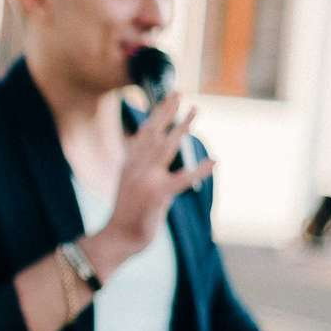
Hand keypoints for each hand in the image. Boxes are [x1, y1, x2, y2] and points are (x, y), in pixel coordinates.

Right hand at [90, 92, 214, 272]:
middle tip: (178, 92)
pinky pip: (182, 179)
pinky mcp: (158, 195)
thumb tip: (152, 161)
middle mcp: (136, 167)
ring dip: (182, 127)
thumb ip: (141, 171)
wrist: (117, 239)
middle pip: (154, 132)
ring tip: (195, 110)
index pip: (143, 134)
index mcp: (129, 165)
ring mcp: (146, 180)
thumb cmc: (126, 216)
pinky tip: (213, 161)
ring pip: (167, 147)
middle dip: (167, 111)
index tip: (166, 99)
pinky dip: (199, 170)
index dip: (156, 115)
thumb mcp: (129, 188)